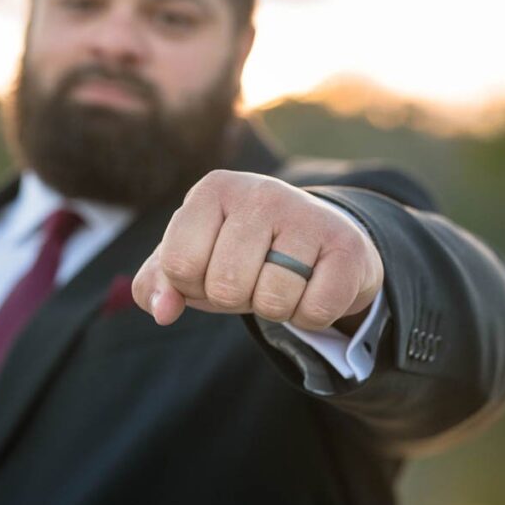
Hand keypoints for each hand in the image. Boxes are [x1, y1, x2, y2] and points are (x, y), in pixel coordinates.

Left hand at [132, 170, 382, 330]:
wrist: (320, 241)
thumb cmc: (242, 251)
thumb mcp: (192, 259)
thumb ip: (157, 282)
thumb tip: (162, 311)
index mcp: (213, 189)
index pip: (178, 264)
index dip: (192, 284)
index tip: (210, 268)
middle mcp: (260, 192)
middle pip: (225, 287)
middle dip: (235, 298)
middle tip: (253, 276)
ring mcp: (308, 215)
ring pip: (272, 302)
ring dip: (273, 309)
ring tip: (283, 280)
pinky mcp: (347, 246)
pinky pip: (315, 311)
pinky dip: (310, 315)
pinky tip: (313, 286)